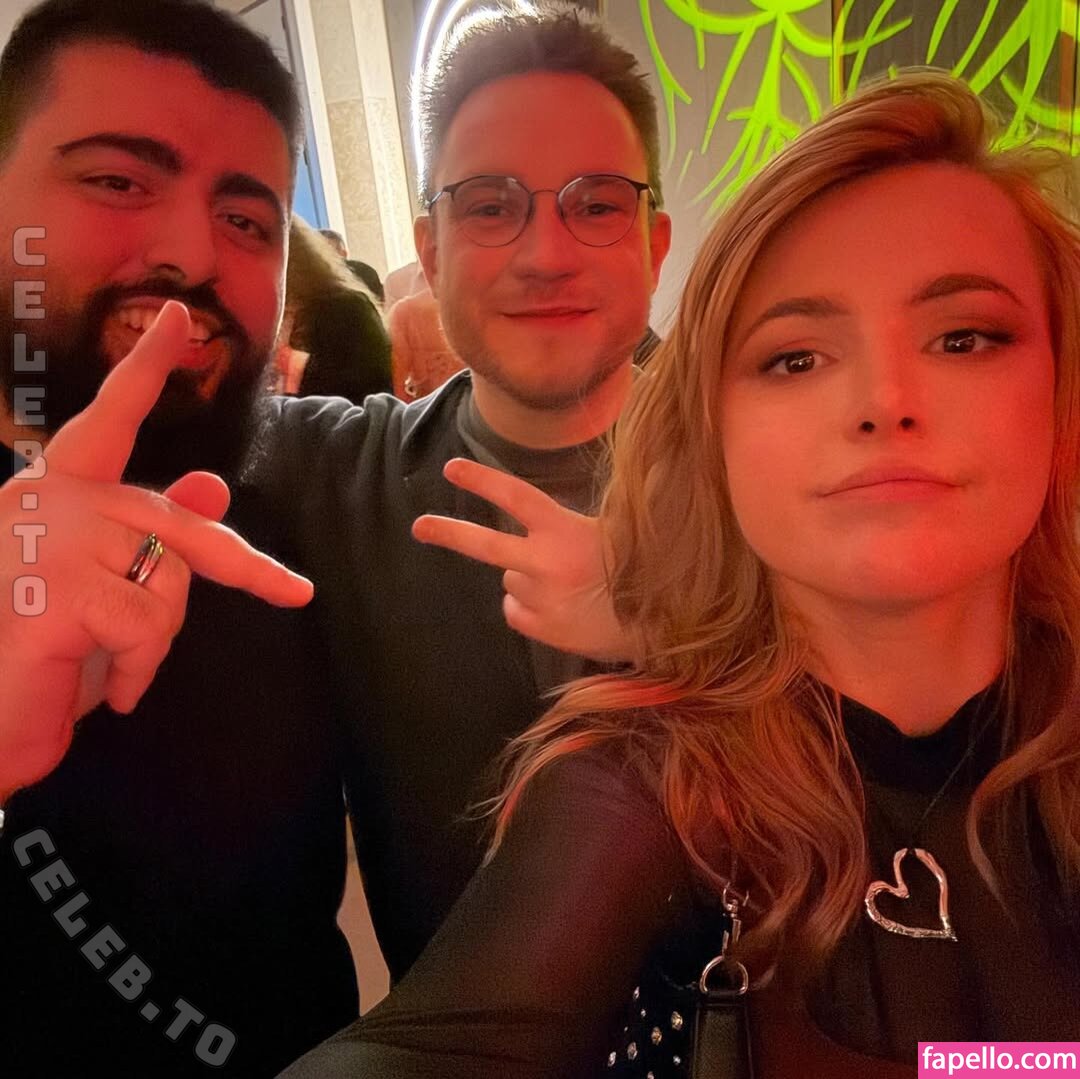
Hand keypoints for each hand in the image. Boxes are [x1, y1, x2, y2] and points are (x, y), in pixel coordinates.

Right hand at [0, 302, 311, 798]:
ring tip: (112, 664)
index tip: (179, 319)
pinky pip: (146, 623)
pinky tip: (109, 691)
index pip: (109, 418)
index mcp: (56, 491)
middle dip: (246, 565)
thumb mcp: (105, 594)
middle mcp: (46, 497)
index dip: (145, 368)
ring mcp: (46, 539)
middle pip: (180, 523)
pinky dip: (141, 668)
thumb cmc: (35, 660)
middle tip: (296, 592)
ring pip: (171, 577)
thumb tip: (212, 486)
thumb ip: (152, 540)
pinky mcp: (55, 589)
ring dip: (159, 638)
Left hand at [412, 458, 632, 662]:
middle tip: (419, 526)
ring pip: (512, 579)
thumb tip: (585, 488)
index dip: (482, 481)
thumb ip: (581, 516)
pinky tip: (560, 606)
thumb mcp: (617, 530)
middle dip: (449, 533)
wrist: (657, 627)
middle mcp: (547, 564)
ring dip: (527, 577)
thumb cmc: (636, 569)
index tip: (452, 469)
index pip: (517, 497)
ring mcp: (541, 599)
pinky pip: (515, 609)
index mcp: (566, 532)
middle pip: (486, 545)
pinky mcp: (541, 630)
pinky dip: (528, 606)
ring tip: (568, 584)